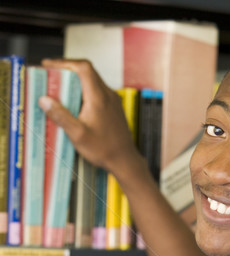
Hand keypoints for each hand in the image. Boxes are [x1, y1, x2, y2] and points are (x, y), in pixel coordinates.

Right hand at [38, 58, 142, 177]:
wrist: (125, 161)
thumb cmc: (104, 149)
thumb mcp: (78, 134)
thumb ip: (61, 116)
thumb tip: (44, 100)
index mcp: (99, 97)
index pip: (82, 67)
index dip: (64, 62)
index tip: (48, 65)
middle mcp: (108, 95)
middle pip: (87, 71)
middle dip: (67, 69)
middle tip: (51, 74)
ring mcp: (113, 100)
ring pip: (93, 80)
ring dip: (76, 79)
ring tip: (60, 87)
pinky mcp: (114, 108)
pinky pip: (97, 91)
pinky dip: (84, 90)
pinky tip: (76, 101)